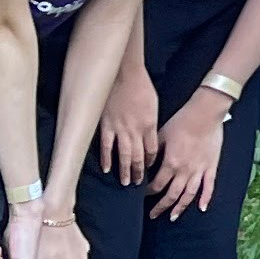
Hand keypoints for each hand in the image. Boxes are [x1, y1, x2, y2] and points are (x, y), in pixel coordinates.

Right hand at [98, 66, 160, 186]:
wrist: (124, 74)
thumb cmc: (141, 87)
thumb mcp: (154, 106)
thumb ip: (150, 123)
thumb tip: (149, 136)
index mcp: (150, 126)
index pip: (152, 150)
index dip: (150, 162)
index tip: (148, 170)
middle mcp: (136, 131)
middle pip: (138, 156)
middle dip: (138, 171)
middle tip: (138, 184)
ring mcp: (120, 129)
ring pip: (123, 155)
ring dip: (124, 170)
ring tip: (125, 182)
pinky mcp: (106, 125)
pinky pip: (106, 146)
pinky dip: (106, 158)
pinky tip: (107, 169)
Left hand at [146, 95, 231, 219]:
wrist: (205, 114)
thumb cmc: (182, 122)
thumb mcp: (160, 135)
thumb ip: (153, 153)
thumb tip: (145, 164)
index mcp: (171, 163)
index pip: (157, 185)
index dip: (148, 192)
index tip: (143, 194)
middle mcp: (185, 171)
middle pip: (171, 195)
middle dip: (161, 207)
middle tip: (153, 215)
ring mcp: (200, 170)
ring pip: (189, 195)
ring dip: (180, 207)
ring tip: (173, 216)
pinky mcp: (211, 167)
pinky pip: (209, 187)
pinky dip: (205, 198)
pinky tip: (202, 208)